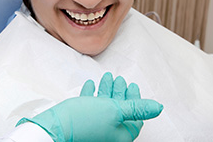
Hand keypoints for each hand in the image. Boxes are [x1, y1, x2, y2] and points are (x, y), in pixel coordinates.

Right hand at [17, 72, 162, 141]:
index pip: (134, 118)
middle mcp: (108, 132)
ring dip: (106, 90)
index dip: (135, 100)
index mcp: (119, 133)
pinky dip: (92, 95)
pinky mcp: (81, 122)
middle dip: (119, 92)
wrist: (54, 127)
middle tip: (120, 79)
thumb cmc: (85, 120)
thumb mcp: (115, 111)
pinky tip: (91, 84)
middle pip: (119, 110)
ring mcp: (94, 128)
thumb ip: (138, 109)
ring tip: (107, 77)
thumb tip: (159, 108)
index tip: (132, 86)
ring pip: (104, 106)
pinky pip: (89, 107)